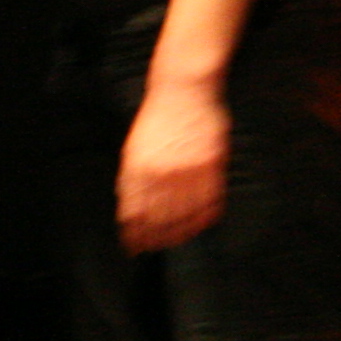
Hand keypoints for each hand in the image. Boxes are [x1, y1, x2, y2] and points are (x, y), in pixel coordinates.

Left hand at [118, 84, 227, 252]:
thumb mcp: (133, 148)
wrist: (183, 91)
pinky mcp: (211, 164)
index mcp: (138, 168)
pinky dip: (204, 217)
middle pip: (159, 217)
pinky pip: (209, 200)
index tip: (133, 246)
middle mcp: (162, 172)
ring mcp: (189, 169)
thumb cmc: (157, 119)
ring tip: (176, 240)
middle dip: (155, 238)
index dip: (134, 233)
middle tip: (154, 249)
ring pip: (185, 213)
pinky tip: (199, 224)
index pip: (135, 212)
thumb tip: (128, 207)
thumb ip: (131, 178)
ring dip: (180, 232)